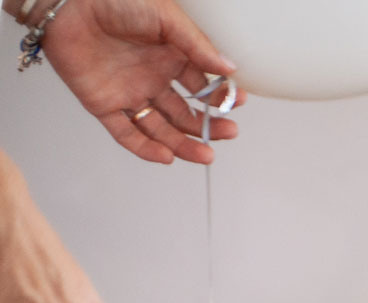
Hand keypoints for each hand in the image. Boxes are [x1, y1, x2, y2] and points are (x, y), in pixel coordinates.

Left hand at [43, 0, 241, 165]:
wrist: (67, 2)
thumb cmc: (115, 0)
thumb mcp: (166, 17)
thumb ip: (198, 46)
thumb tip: (230, 69)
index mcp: (169, 58)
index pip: (202, 87)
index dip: (220, 98)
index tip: (235, 102)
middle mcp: (152, 78)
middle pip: (185, 114)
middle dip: (208, 127)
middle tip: (228, 132)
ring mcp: (129, 93)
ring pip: (161, 128)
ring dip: (184, 144)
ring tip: (205, 155)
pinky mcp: (103, 104)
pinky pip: (126, 133)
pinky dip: (145, 148)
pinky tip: (166, 156)